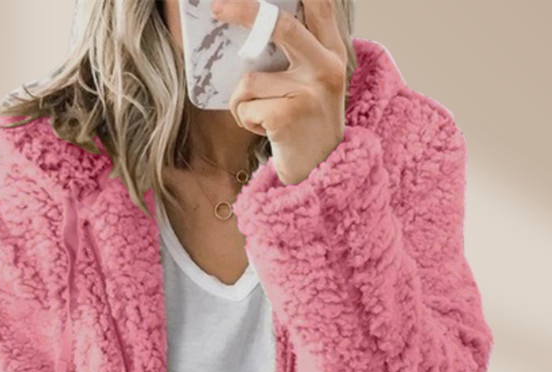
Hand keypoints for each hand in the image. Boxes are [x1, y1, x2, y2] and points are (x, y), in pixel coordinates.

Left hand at [212, 0, 346, 184]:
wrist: (321, 173)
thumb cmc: (308, 125)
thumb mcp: (315, 83)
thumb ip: (301, 52)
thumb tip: (257, 21)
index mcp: (333, 55)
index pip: (322, 7)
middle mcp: (326, 69)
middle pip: (280, 26)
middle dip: (244, 11)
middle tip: (217, 8)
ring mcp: (308, 93)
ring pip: (250, 79)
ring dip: (244, 101)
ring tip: (263, 117)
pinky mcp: (287, 116)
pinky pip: (246, 106)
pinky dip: (246, 120)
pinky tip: (265, 131)